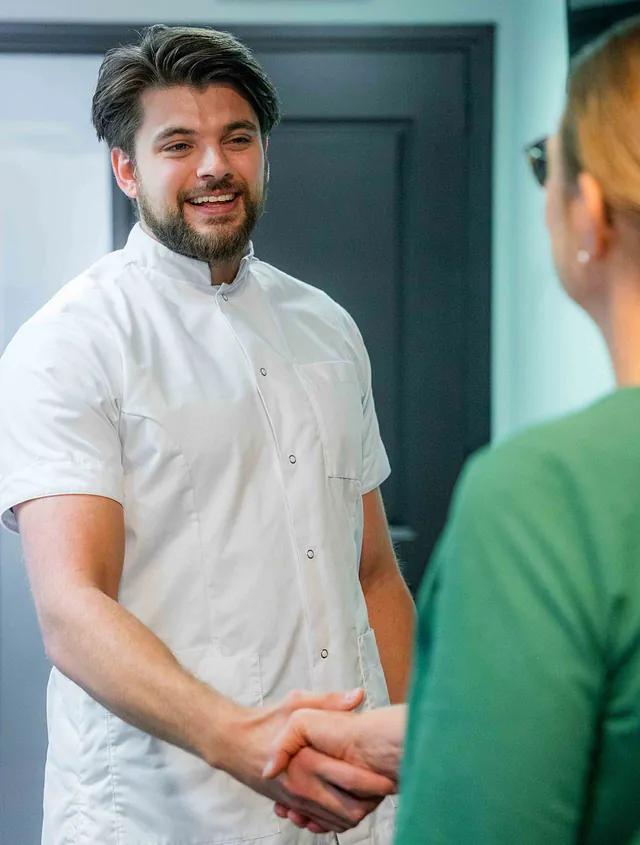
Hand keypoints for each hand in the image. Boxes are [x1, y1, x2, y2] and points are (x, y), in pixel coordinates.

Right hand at [263, 705, 405, 831]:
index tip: (390, 775)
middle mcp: (301, 786)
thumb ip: (329, 701)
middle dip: (370, 803)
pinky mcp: (290, 806)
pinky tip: (345, 802)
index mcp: (307, 760)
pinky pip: (321, 824)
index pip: (351, 780)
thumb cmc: (265, 721)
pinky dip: (336, 819)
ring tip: (370, 795)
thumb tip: (358, 696)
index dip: (375, 782)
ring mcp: (295, 800)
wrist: (232, 743)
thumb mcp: (296, 702)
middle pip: (349, 811)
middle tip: (384, 789)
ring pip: (337, 822)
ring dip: (355, 812)